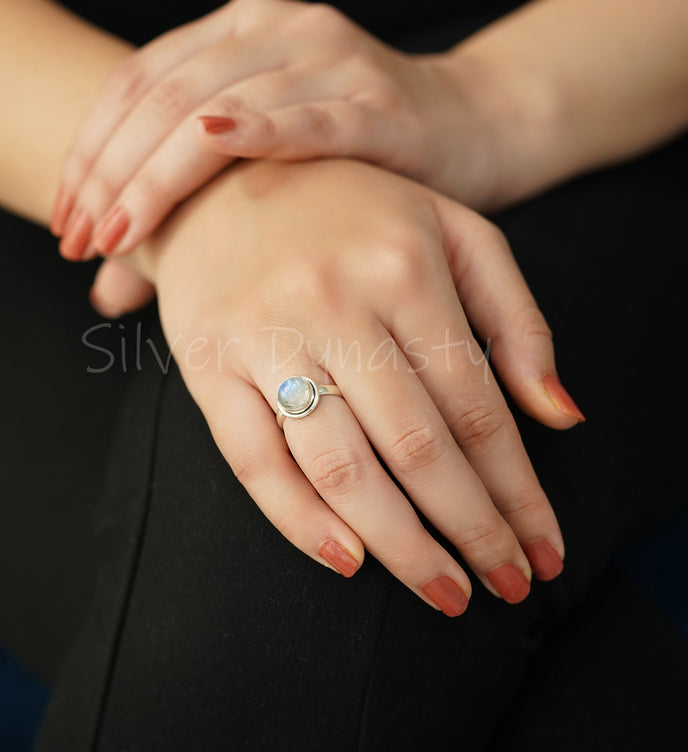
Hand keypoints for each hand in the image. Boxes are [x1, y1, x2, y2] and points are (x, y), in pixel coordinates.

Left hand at [51, 0, 502, 261]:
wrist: (464, 135)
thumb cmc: (351, 165)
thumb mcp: (259, 183)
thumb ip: (181, 226)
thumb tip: (104, 295)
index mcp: (233, 38)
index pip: (136, 86)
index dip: (89, 153)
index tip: (64, 225)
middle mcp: (272, 32)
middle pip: (162, 98)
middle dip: (110, 174)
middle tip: (78, 242)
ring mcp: (325, 58)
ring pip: (215, 106)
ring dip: (157, 175)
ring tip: (117, 236)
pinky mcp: (375, 102)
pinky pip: (305, 118)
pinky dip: (257, 134)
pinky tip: (211, 149)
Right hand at [110, 158, 580, 615]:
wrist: (222, 179)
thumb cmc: (350, 209)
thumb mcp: (451, 232)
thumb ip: (516, 317)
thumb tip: (560, 416)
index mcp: (405, 267)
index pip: (477, 407)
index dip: (516, 491)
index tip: (543, 550)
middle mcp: (336, 303)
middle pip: (417, 446)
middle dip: (470, 531)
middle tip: (502, 589)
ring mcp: (266, 335)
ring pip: (340, 465)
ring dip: (398, 544)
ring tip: (440, 591)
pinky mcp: (210, 363)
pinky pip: (254, 460)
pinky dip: (299, 520)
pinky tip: (347, 560)